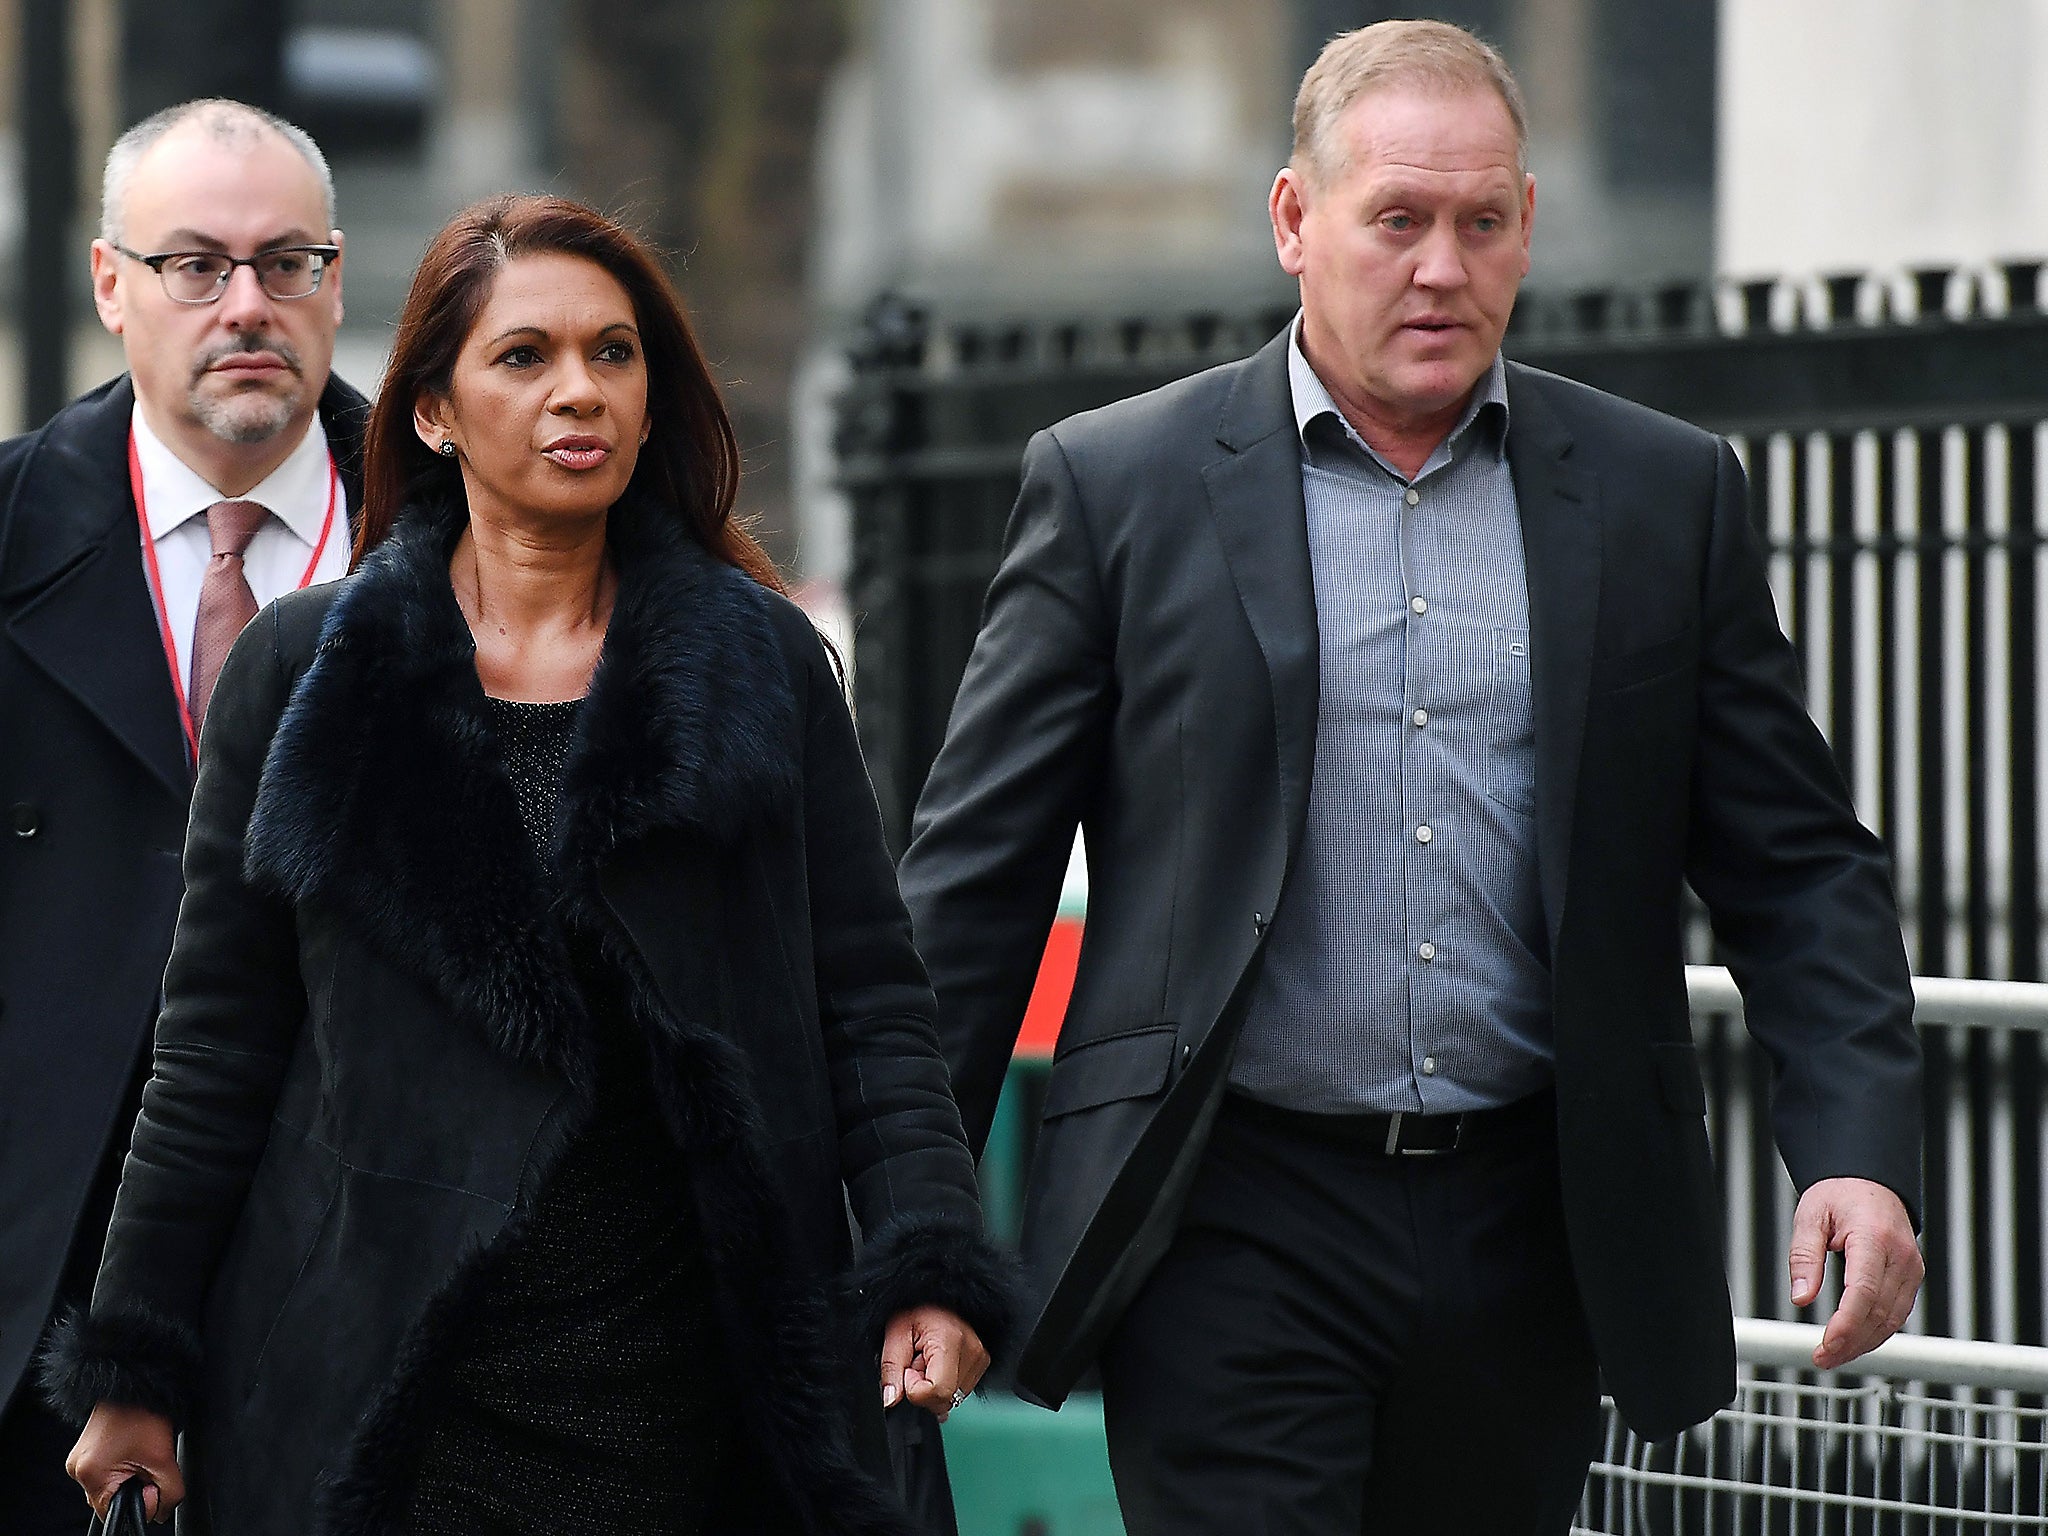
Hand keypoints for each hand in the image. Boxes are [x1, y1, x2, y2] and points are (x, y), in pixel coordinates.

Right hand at [66, 1402, 182, 1522]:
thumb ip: (168, 1493)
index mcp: (91, 1475)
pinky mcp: (86, 1451)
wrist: (136, 1383)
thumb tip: (161, 1512)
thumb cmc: (145, 1415)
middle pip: (111, 1500)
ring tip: (141, 1453)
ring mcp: (79, 1459)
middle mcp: (77, 1469)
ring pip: (111, 1486)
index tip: (153, 1480)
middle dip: (136, 1488)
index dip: (141, 1502)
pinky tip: (133, 1450)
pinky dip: (123, 1467)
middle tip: (149, 1463)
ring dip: (130, 1477)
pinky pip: (107, 1471)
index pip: (115, 1513)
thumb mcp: (164, 1460)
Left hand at [879, 1306, 989, 1421]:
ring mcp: (980, 1359)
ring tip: (927, 1360)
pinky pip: (958, 1392)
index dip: (914, 1388)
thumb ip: (891, 1368)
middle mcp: (972, 1352)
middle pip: (943, 1400)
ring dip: (934, 1387)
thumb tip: (891, 1399)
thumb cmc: (918, 1307)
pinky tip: (938, 1363)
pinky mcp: (982, 1364)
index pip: (936, 1392)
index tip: (908, 1369)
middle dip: (923, 1389)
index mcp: (951, 1341)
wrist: (942, 1292)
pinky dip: (944, 1383)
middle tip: (916, 1362)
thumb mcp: (895, 1331)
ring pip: (951, 1399)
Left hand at [1788, 1176, 1923, 1369]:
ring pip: (1892, 1320)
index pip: (1863, 1292)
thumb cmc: (1840, 1194)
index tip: (1826, 1344)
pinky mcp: (1912, 1277)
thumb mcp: (1810, 1216)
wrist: (1870, 1181)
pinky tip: (1854, 1342)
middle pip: (1879, 1313)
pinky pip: (1897, 1313)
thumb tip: (1801, 1297)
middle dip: (1850, 1342)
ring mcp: (1911, 1268)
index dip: (1846, 1324)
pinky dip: (1876, 1332)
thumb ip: (1804, 1257)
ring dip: (1864, 1344)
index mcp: (1874, 1238)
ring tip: (1832, 1356)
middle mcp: (1900, 1256)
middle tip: (1821, 1358)